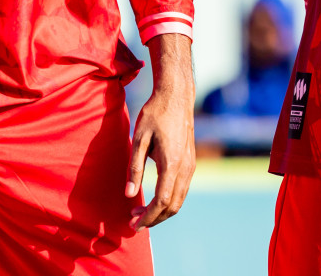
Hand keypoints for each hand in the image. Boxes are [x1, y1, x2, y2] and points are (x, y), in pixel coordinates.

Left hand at [126, 33, 195, 227]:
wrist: (176, 96)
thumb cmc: (154, 114)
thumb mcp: (139, 139)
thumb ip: (134, 168)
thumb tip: (129, 194)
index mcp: (172, 164)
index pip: (162, 201)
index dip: (147, 217)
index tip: (133, 224)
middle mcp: (186, 167)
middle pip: (173, 206)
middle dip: (154, 218)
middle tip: (133, 222)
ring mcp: (191, 165)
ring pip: (180, 199)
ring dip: (161, 211)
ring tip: (140, 212)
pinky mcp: (191, 161)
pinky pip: (182, 189)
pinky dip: (169, 200)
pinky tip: (153, 197)